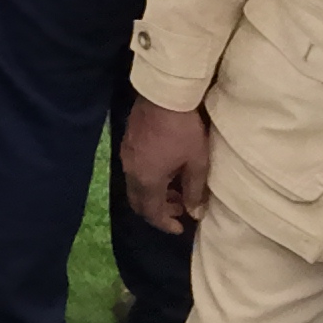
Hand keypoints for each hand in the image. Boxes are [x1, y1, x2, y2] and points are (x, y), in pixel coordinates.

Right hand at [119, 95, 216, 232]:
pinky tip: (164, 169)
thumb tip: (194, 212)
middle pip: (139, 202)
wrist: (163, 95)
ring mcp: (126, 156)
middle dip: (158, 210)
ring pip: (135, 186)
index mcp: (147, 180)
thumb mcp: (196, 162)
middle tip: (179, 208)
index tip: (180, 227)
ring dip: (154, 194)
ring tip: (175, 189)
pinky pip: (134, 171)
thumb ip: (194, 190)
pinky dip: (148, 179)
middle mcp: (131, 172)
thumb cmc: (183, 130)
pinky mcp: (127, 143)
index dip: (165, 224)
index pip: (152, 212)